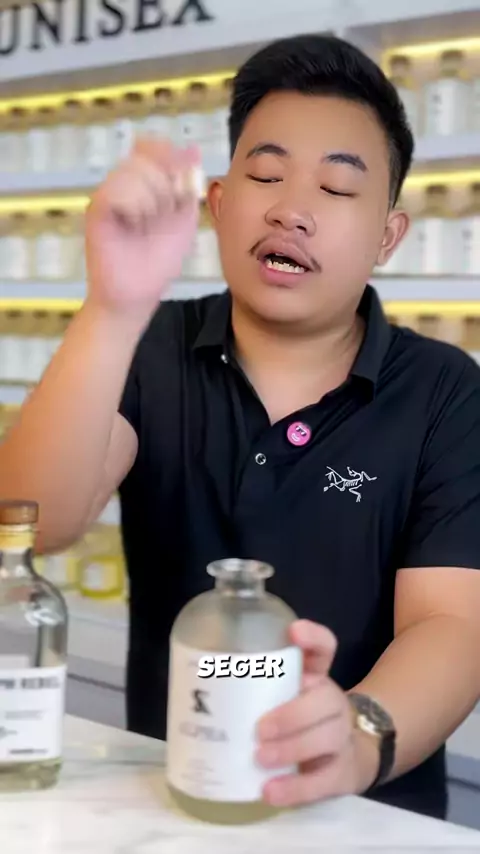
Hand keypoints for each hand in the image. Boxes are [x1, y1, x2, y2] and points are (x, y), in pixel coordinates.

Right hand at [85, 137, 200, 321]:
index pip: (152, 146)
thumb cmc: (159, 260)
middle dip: (166, 187)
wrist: (138, 294)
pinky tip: (134, 225)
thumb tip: (193, 148)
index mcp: (144, 182)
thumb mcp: (185, 218)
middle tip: (162, 216)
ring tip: (146, 225)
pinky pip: (116, 189)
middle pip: (147, 157)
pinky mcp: (96, 209)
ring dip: (152, 200)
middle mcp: (123, 183)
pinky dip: (134, 206)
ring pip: (133, 171)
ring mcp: (108, 194)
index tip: (181, 184)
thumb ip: (189, 184)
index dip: (169, 156)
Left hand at [255, 620, 379, 807]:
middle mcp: (332, 702)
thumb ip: (251, 686)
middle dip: (293, 714)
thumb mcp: (281, 697)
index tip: (292, 631)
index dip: (312, 637)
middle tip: (259, 729)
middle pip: (326, 699)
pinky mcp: (342, 772)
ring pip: (328, 738)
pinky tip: (269, 791)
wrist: (345, 757)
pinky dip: (296, 788)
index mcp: (315, 677)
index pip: (324, 648)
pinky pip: (323, 781)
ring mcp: (341, 737)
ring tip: (260, 758)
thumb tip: (190, 683)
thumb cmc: (298, 721)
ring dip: (292, 747)